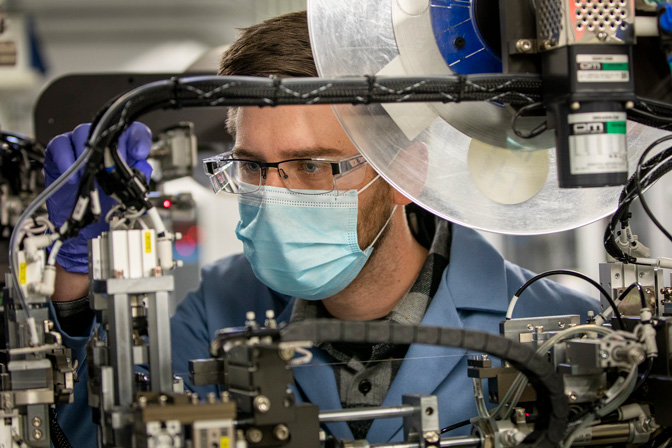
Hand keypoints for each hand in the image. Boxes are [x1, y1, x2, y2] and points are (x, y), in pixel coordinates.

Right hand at [44, 122, 152, 272]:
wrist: (85, 224)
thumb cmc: (107, 204)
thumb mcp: (127, 192)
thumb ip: (138, 177)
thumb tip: (142, 167)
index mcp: (124, 150)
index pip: (134, 132)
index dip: (138, 138)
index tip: (139, 152)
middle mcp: (103, 145)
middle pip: (106, 129)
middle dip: (108, 147)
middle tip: (110, 166)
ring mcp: (81, 146)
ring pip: (82, 132)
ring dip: (87, 155)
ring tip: (89, 174)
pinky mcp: (60, 151)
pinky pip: (60, 144)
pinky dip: (66, 159)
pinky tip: (73, 177)